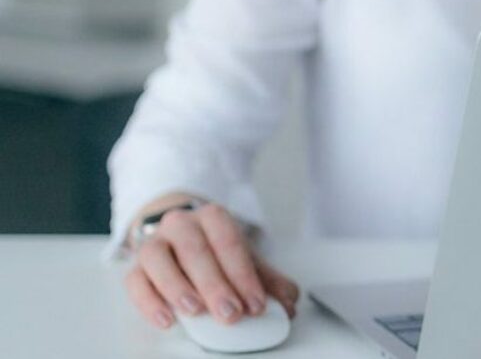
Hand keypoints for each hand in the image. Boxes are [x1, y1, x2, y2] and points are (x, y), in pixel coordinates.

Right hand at [123, 202, 299, 328]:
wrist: (180, 239)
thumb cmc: (216, 253)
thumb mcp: (244, 261)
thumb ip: (269, 281)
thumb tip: (289, 303)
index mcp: (213, 217)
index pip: (229, 242)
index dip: (243, 275)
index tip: (255, 304)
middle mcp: (181, 224)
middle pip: (195, 250)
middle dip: (215, 284)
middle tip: (231, 313)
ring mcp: (154, 243)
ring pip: (158, 259)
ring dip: (177, 287)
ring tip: (195, 311)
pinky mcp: (135, 267)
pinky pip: (135, 281)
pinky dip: (148, 301)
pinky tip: (166, 319)